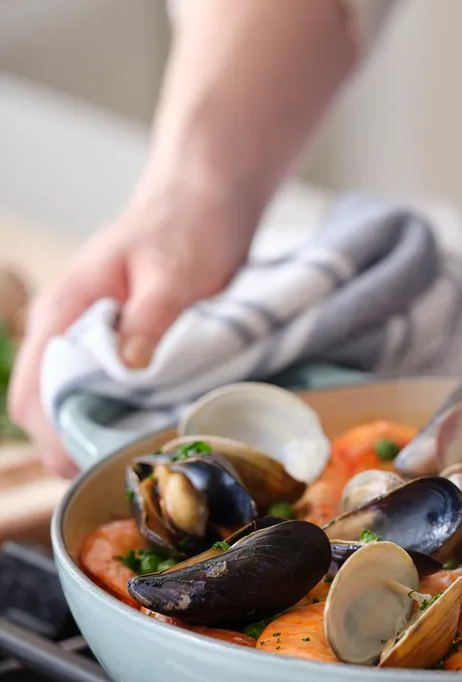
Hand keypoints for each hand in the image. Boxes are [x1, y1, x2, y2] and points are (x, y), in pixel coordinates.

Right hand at [8, 176, 255, 475]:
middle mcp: (67, 328)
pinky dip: (117, 418)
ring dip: (95, 435)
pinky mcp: (120, 346)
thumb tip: (130, 367)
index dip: (53, 436)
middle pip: (47, 407)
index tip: (85, 467)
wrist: (205, 203)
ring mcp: (90, 339)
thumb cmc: (187, 229)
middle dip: (72, 446)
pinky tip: (148, 436)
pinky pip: (104, 392)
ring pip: (74, 403)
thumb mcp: (174, 273)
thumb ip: (151, 320)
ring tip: (135, 464)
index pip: (36, 389)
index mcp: (66, 310)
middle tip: (118, 478)